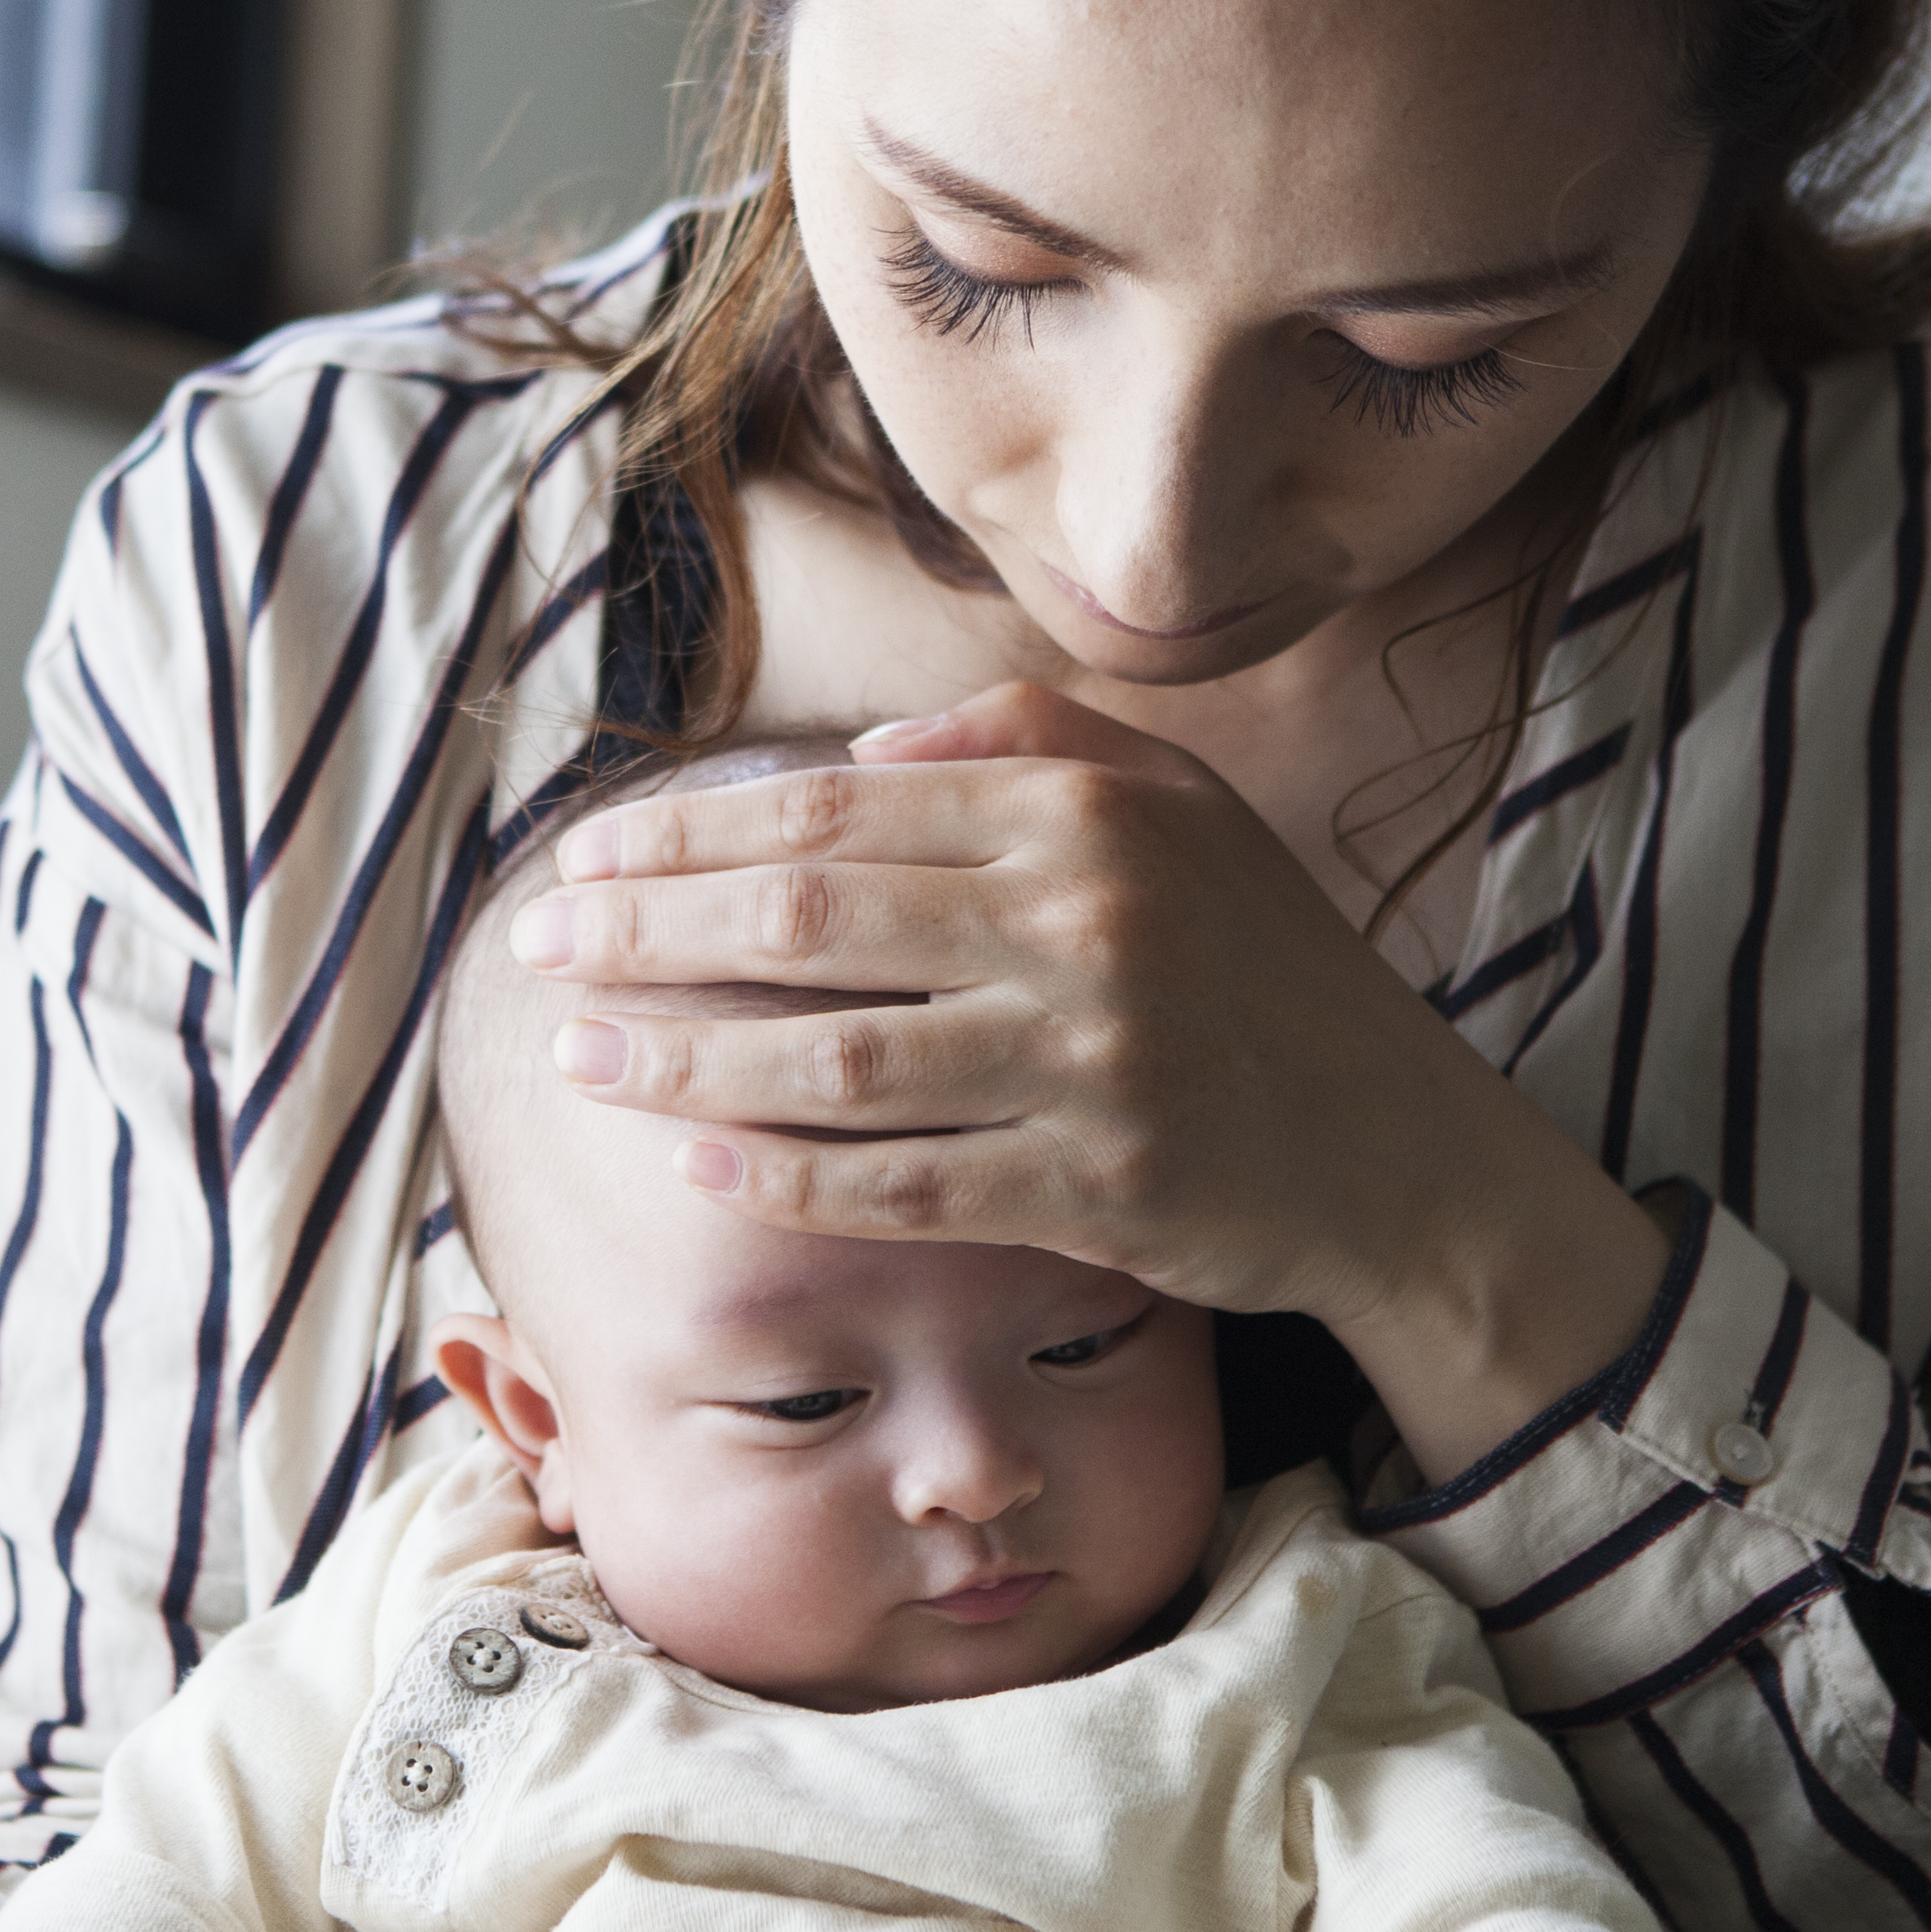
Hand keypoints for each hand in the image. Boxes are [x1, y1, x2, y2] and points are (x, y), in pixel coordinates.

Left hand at [516, 680, 1669, 1475]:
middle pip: (804, 924)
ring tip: (576, 1058)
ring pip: (830, 1063)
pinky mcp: (1096, 1189)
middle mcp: (1086, 923)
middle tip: (534, 946)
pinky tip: (694, 1161)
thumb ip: (1024, 742)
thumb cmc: (1257, 969)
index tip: (577, 859)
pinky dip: (784, 1178)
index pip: (830, 816)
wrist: (1396, 1150)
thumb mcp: (1176, 809)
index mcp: (1085, 814)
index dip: (682, 838)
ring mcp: (1091, 1063)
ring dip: (679, 1063)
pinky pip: (899, 1186)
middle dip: (643, 933)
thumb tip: (862, 758)